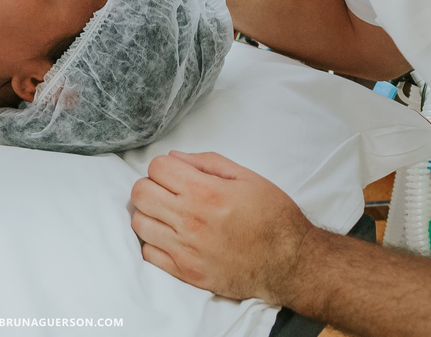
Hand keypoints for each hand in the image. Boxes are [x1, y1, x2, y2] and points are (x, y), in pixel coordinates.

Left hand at [129, 151, 313, 304]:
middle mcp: (190, 220)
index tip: (176, 174)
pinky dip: (154, 242)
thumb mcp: (247, 177)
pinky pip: (148, 253)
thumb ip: (207, 162)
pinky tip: (171, 238)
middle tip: (169, 192)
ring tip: (169, 215)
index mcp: (205, 192)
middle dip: (152, 186)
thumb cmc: (273, 216)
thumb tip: (174, 157)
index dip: (165, 167)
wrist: (290, 263)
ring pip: (139, 222)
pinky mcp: (186, 273)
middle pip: (140, 192)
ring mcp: (185, 249)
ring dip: (151, 214)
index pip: (156, 168)